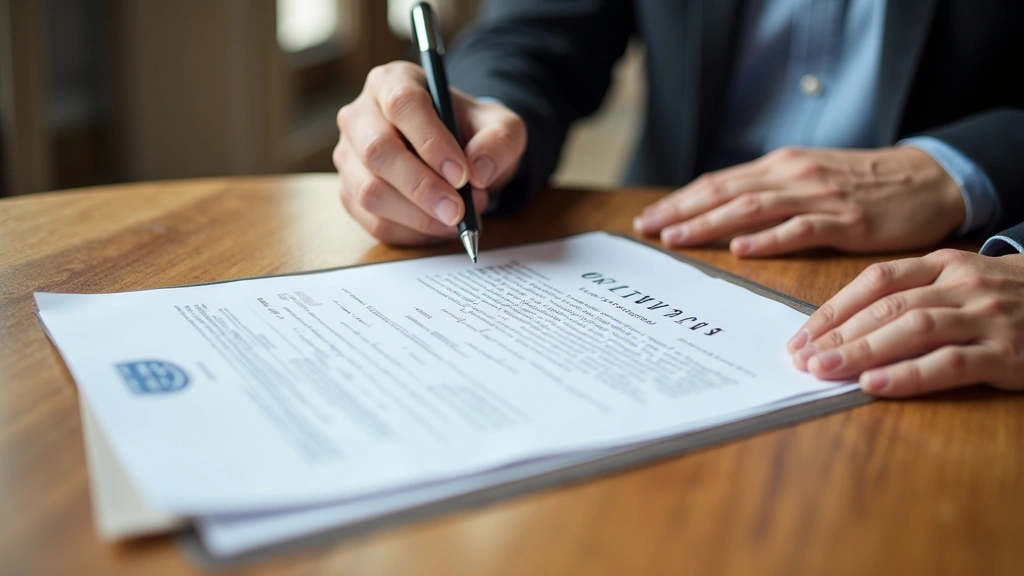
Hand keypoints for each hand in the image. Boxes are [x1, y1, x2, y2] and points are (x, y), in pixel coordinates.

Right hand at [334, 62, 526, 244]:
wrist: (457, 156)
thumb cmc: (472, 133)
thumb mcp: (501, 127)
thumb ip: (499, 142)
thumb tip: (479, 171)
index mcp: (392, 81)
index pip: (402, 104)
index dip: (431, 141)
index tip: (462, 174)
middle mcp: (360, 115)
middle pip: (376, 151)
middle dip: (421, 187)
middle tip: (458, 211)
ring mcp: (349, 157)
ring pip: (370, 192)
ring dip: (419, 215)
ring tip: (458, 216)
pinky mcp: (349, 193)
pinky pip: (374, 222)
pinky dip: (412, 233)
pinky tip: (440, 227)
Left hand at [632, 147, 966, 256]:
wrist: (927, 179)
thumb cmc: (863, 184)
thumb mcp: (809, 177)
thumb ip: (770, 191)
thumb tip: (721, 213)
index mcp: (781, 166)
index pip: (720, 183)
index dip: (682, 200)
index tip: (650, 218)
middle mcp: (794, 176)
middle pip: (726, 193)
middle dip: (683, 212)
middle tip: (648, 230)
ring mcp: (820, 197)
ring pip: (754, 208)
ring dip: (711, 224)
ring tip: (677, 238)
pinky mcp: (847, 221)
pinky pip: (801, 229)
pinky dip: (768, 238)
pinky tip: (742, 248)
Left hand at [786, 249, 1023, 396]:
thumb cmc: (1002, 298)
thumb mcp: (956, 282)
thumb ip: (908, 295)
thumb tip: (841, 328)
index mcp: (941, 263)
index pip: (874, 281)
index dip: (833, 309)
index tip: (799, 336)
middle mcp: (961, 284)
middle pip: (887, 307)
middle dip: (838, 335)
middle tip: (802, 359)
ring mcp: (986, 316)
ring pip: (913, 329)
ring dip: (863, 351)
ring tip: (825, 371)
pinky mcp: (1007, 352)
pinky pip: (950, 364)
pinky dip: (909, 375)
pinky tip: (874, 385)